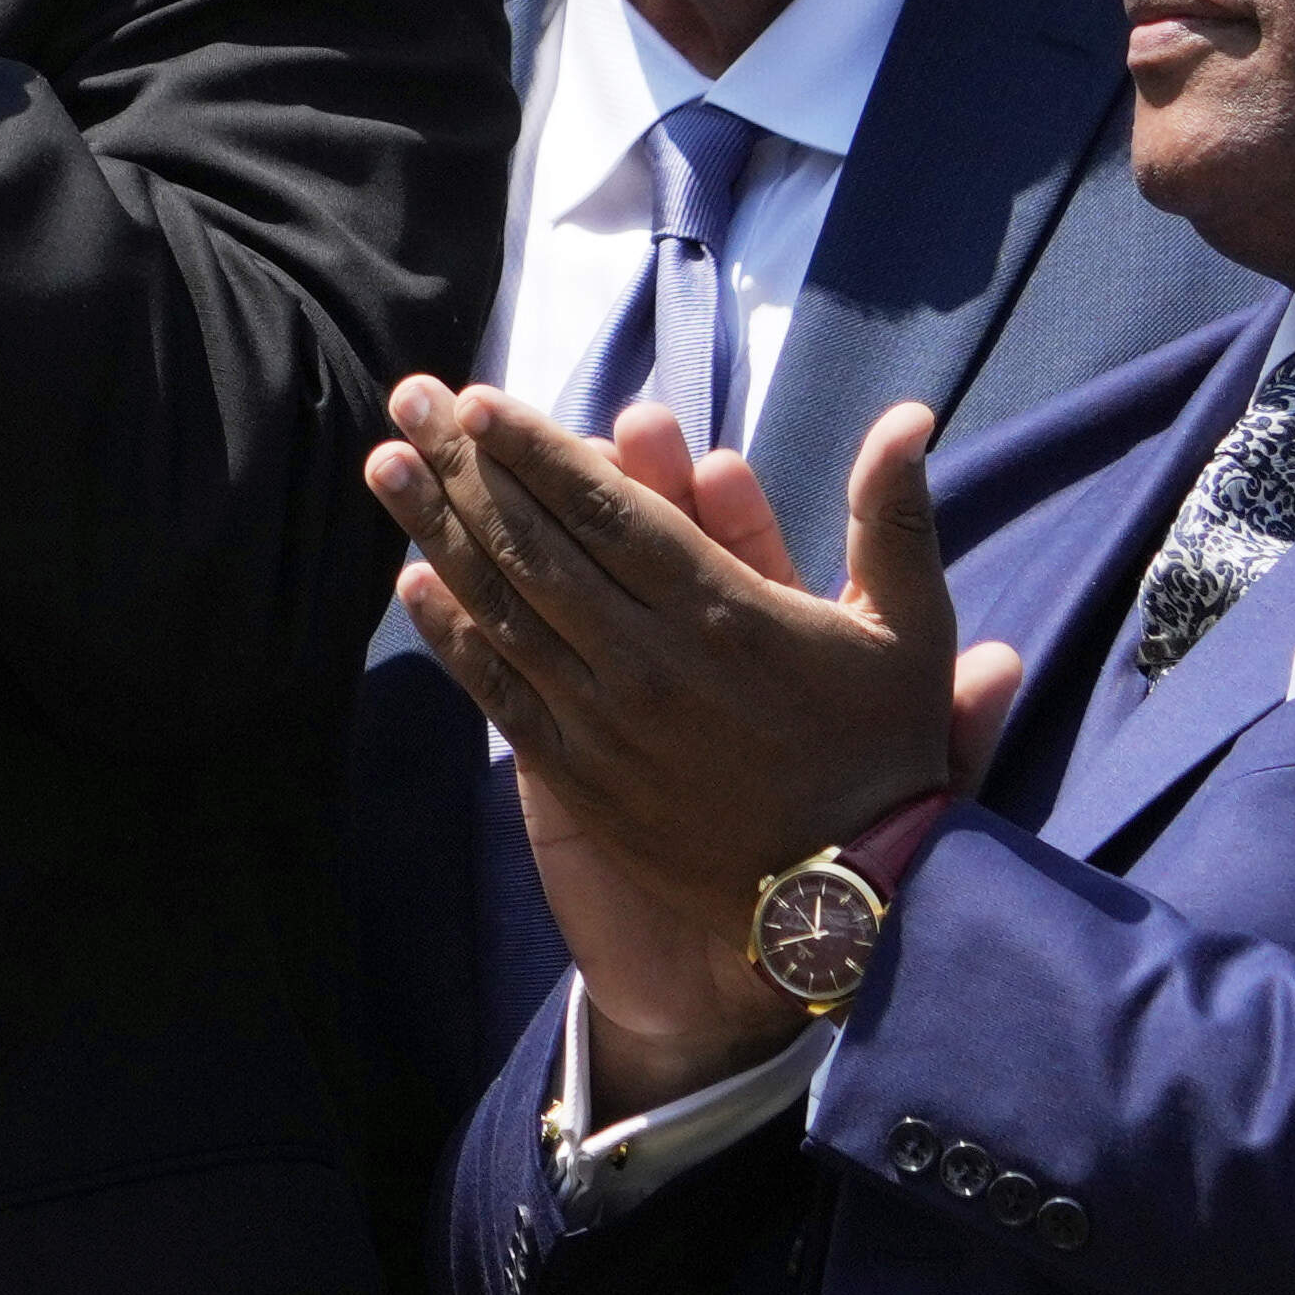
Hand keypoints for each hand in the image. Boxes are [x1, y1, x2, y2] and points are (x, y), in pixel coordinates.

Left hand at [372, 385, 1013, 1083]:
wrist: (846, 895)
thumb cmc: (884, 753)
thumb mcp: (910, 629)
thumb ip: (894, 518)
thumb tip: (908, 416)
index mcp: (724, 609)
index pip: (608, 510)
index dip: (537, 450)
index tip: (479, 401)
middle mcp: (647, 656)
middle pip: (535, 543)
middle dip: (465, 465)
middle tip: (406, 400)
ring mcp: (602, 716)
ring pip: (502, 606)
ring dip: (436, 532)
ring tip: (383, 469)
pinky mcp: (577, 773)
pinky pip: (498, 690)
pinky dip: (450, 635)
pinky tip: (408, 585)